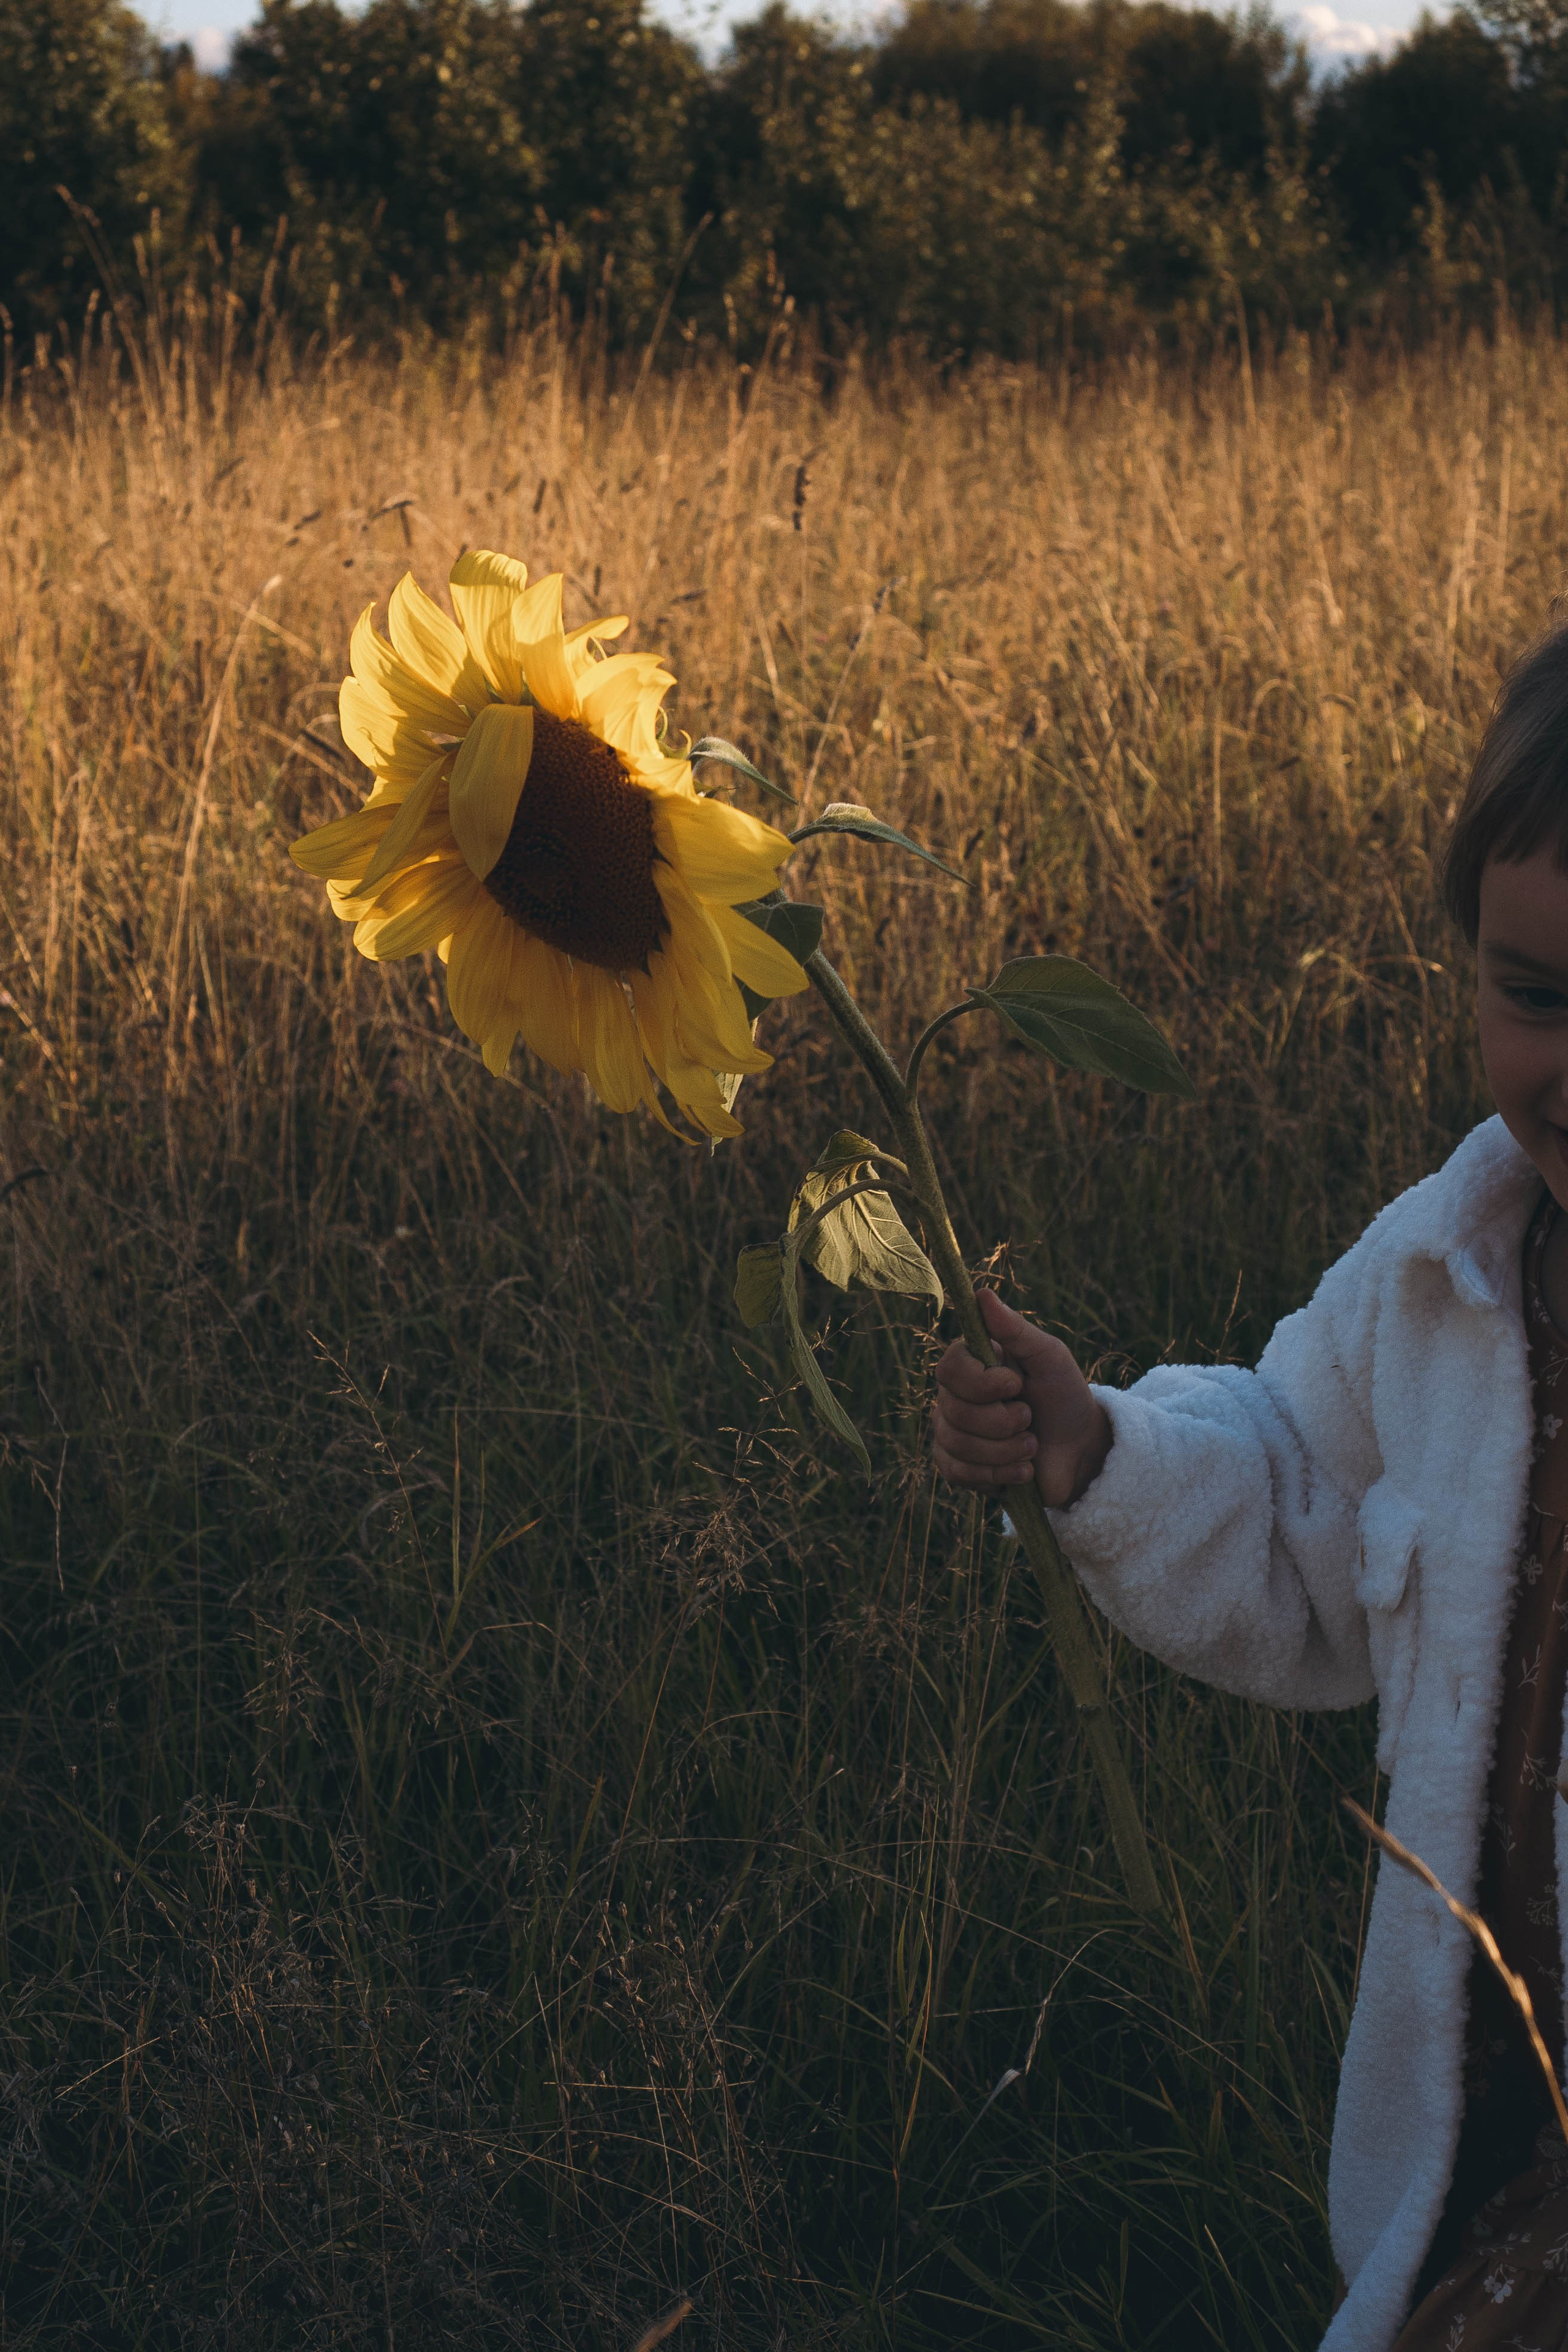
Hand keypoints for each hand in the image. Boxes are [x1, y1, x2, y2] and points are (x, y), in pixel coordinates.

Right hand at [932, 1288, 1112, 1508]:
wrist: (1080, 1451)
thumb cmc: (1064, 1396)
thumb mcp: (1049, 1357)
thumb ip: (1016, 1329)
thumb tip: (982, 1293)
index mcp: (973, 1363)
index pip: (949, 1368)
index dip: (981, 1383)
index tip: (1017, 1385)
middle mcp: (954, 1395)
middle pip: (954, 1411)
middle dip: (1003, 1422)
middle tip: (1030, 1418)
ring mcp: (952, 1431)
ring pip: (957, 1444)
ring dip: (1006, 1450)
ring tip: (1032, 1446)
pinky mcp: (958, 1466)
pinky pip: (957, 1472)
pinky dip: (997, 1475)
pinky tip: (1021, 1471)